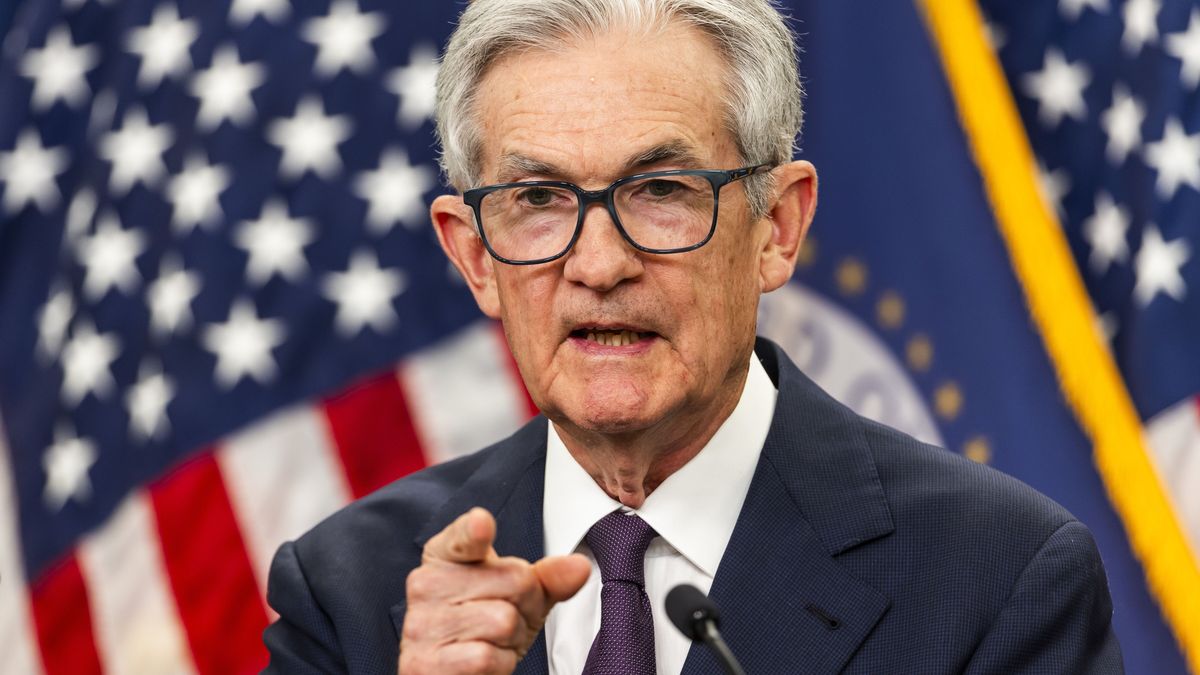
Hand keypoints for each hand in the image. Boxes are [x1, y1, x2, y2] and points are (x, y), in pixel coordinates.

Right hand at [398, 507, 590, 673]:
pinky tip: (484, 662)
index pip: (463, 537)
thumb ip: (548, 577)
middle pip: (515, 579)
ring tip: (494, 642)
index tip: (483, 523)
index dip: (476, 530)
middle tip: (507, 620)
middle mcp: (426, 584)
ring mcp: (422, 623)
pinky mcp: (426, 663)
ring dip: (513, 640)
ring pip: (503, 621)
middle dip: (526, 607)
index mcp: (446, 556)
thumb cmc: (485, 628)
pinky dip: (499, 664)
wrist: (454, 672)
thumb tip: (579, 566)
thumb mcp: (521, 597)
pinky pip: (486, 657)